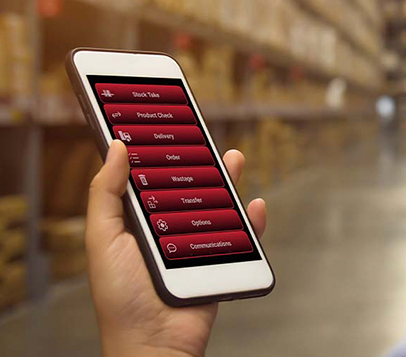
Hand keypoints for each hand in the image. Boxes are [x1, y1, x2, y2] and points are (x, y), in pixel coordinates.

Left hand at [86, 141, 266, 356]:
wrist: (154, 344)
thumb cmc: (121, 297)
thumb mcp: (102, 240)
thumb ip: (105, 194)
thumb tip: (117, 147)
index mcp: (139, 219)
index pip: (150, 176)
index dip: (156, 148)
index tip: (163, 120)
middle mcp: (170, 227)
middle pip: (189, 184)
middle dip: (197, 157)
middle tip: (201, 130)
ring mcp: (198, 243)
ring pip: (219, 204)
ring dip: (229, 180)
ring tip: (233, 156)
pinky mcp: (221, 260)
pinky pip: (243, 236)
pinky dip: (252, 219)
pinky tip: (253, 202)